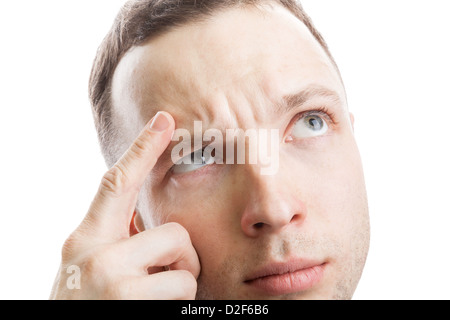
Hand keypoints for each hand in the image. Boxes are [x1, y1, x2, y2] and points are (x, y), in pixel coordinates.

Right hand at [50, 112, 199, 299]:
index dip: (142, 149)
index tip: (165, 120)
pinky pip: (185, 297)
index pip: (116, 183)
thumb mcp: (88, 268)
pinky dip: (178, 307)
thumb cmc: (83, 305)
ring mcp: (116, 289)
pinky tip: (151, 311)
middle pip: (175, 233)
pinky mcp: (134, 309)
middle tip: (159, 279)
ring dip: (178, 288)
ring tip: (150, 301)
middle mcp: (96, 259)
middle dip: (179, 258)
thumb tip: (147, 220)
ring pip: (186, 272)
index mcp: (84, 241)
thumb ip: (115, 240)